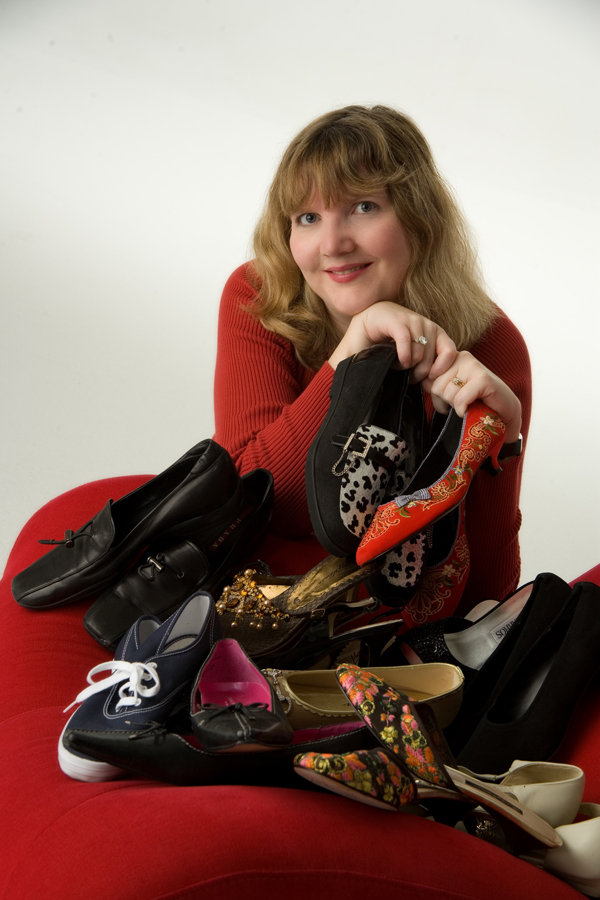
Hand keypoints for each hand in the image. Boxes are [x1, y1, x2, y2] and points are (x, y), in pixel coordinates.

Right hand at [328, 301, 456, 382]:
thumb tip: (435, 385)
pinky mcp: (397, 320)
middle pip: (433, 356)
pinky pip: (407, 341)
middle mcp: (427, 324)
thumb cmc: (387, 347)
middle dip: (421, 372)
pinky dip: (404, 355)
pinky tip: (398, 362)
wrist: (362, 329)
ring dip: (410, 365)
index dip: (442, 369)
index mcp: (434, 333)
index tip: (429, 381)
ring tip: (399, 366)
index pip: (451, 351)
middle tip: (409, 378)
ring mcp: (413, 320)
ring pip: (421, 351)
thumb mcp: (410, 357)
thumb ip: (424, 366)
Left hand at [423, 351, 521, 442]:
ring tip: (467, 405)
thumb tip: (422, 382)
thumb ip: (435, 384)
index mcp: (452, 357)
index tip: (447, 399)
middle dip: (445, 401)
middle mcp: (462, 357)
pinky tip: (471, 409)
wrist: (503, 410)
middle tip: (460, 404)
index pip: (428, 376)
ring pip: (447, 393)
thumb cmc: (475, 401)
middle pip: (435, 386)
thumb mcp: (451, 390)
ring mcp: (473, 366)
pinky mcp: (483, 378)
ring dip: (455, 406)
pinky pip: (460, 399)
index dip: (435, 394)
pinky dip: (463, 410)